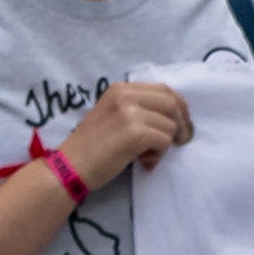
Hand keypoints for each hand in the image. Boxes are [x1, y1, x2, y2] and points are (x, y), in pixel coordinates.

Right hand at [54, 76, 192, 194]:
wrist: (71, 166)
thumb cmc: (92, 146)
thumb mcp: (113, 115)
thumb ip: (138, 109)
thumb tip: (173, 117)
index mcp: (120, 89)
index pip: (163, 89)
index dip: (179, 107)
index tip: (182, 124)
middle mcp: (125, 95)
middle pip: (172, 103)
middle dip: (182, 123)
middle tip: (180, 141)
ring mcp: (129, 113)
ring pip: (170, 125)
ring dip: (165, 144)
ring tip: (147, 156)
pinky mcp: (134, 133)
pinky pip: (164, 140)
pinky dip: (159, 154)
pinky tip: (144, 162)